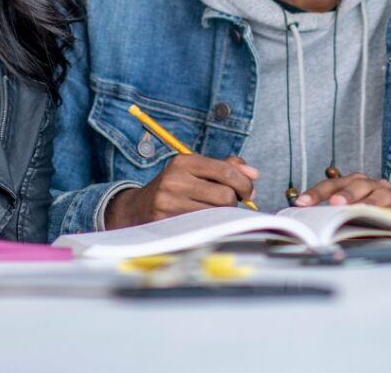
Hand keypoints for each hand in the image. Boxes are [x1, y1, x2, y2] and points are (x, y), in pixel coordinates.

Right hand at [105, 155, 257, 229]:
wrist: (136, 209)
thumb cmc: (174, 188)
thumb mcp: (195, 170)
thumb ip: (226, 167)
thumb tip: (254, 173)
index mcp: (184, 162)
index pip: (226, 171)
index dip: (244, 183)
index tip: (249, 192)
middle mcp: (175, 180)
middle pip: (225, 196)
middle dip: (234, 202)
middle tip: (230, 204)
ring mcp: (169, 203)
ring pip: (216, 215)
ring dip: (223, 216)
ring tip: (217, 212)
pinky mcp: (166, 224)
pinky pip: (203, 228)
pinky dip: (211, 227)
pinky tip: (207, 223)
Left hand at [293, 173, 390, 214]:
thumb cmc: (381, 213)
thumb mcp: (359, 213)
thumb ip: (339, 216)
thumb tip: (314, 226)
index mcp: (358, 185)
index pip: (334, 185)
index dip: (317, 192)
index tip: (300, 203)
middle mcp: (374, 185)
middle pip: (358, 184)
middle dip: (344, 193)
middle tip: (333, 203)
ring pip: (380, 194)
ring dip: (369, 202)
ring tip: (358, 210)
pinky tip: (388, 220)